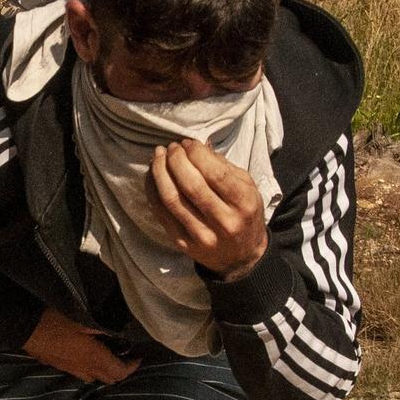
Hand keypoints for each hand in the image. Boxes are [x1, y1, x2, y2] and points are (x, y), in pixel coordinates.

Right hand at [23, 308, 138, 384]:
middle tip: (127, 357)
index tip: (139, 356)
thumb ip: (104, 329)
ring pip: (93, 378)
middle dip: (121, 371)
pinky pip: (81, 373)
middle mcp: (83, 369)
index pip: (119, 372)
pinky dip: (91, 369)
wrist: (24, 327)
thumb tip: (119, 334)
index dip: (132, 367)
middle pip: (108, 380)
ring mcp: (69, 369)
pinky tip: (89, 355)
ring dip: (105, 371)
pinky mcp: (59, 366)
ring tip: (110, 356)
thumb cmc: (55, 320)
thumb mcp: (83, 319)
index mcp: (92, 358)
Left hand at [149, 139, 268, 280]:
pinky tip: (152, 175)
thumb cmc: (243, 213)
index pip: (215, 174)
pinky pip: (162, 214)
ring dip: (160, 172)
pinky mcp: (183, 244)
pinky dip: (153, 191)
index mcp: (243, 204)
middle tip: (172, 148)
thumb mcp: (247, 187)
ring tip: (159, 156)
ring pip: (172, 199)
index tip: (188, 143)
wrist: (241, 257)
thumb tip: (195, 146)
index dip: (196, 154)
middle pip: (191, 185)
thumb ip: (223, 166)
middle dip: (176, 160)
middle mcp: (224, 222)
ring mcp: (202, 236)